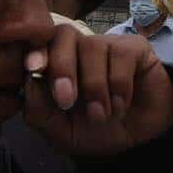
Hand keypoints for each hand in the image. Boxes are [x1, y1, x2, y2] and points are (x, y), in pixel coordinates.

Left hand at [23, 25, 172, 156]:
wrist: (142, 138)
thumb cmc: (100, 131)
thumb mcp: (64, 133)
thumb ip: (40, 113)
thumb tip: (29, 82)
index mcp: (57, 64)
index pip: (40, 43)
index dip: (36, 50)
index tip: (34, 68)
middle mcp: (80, 49)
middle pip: (64, 34)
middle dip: (61, 67)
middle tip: (66, 100)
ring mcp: (108, 45)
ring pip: (92, 46)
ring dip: (94, 87)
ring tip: (101, 115)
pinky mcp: (134, 48)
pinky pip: (120, 56)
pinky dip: (118, 86)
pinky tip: (120, 106)